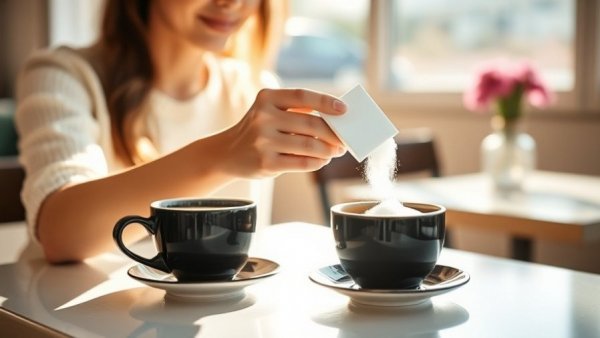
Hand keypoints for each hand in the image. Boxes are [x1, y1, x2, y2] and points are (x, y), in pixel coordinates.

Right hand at [224, 88, 346, 177]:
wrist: (227, 153)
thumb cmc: (259, 130)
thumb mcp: (270, 111)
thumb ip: (298, 111)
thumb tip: (337, 117)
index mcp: (266, 98)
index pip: (302, 96)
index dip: (325, 102)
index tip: (344, 109)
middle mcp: (263, 117)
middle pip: (310, 124)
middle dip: (333, 133)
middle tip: (344, 140)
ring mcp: (263, 141)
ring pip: (309, 146)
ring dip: (328, 150)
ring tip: (335, 151)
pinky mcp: (266, 163)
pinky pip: (302, 163)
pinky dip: (317, 162)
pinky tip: (321, 160)